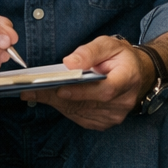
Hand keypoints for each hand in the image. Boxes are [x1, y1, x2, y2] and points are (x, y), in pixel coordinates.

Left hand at [22, 36, 147, 130]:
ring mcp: (114, 115)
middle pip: (87, 104)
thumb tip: (69, 63)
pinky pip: (80, 117)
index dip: (82, 92)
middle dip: (57, 96)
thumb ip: (90, 52)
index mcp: (128, 78)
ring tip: (34, 93)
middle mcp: (123, 101)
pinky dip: (64, 108)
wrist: (136, 74)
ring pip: (79, 112)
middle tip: (32, 90)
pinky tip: (51, 98)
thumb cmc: (120, 57)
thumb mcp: (108, 44)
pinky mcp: (105, 122)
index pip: (105, 90)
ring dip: (56, 103)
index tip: (60, 88)